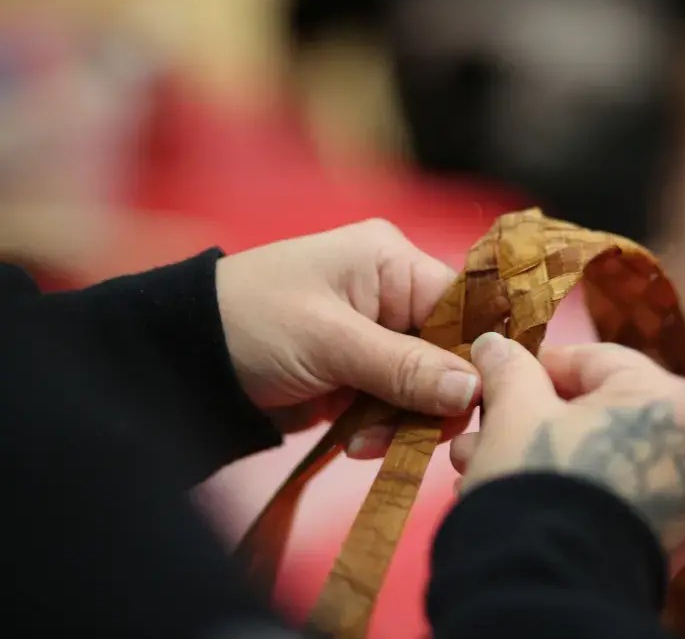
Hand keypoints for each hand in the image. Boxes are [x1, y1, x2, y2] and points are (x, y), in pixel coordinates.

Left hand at [215, 219, 481, 456]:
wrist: (183, 361)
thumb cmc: (252, 324)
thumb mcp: (329, 342)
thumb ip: (404, 367)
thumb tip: (476, 388)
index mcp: (391, 262)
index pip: (463, 305)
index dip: (476, 353)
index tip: (478, 400)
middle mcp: (393, 295)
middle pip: (449, 352)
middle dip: (433, 398)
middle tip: (415, 436)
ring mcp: (377, 338)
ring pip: (426, 386)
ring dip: (404, 421)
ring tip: (366, 443)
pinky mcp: (361, 374)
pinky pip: (396, 405)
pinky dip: (383, 429)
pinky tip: (356, 444)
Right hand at [450, 333, 684, 574]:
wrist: (550, 590)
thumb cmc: (537, 483)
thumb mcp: (513, 413)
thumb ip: (509, 369)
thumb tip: (495, 344)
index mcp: (672, 400)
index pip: (597, 361)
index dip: (540, 366)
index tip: (501, 374)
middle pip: (603, 412)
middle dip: (535, 419)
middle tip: (484, 427)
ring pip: (609, 456)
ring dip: (548, 454)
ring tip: (484, 465)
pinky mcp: (677, 541)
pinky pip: (621, 495)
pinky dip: (578, 489)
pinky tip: (525, 494)